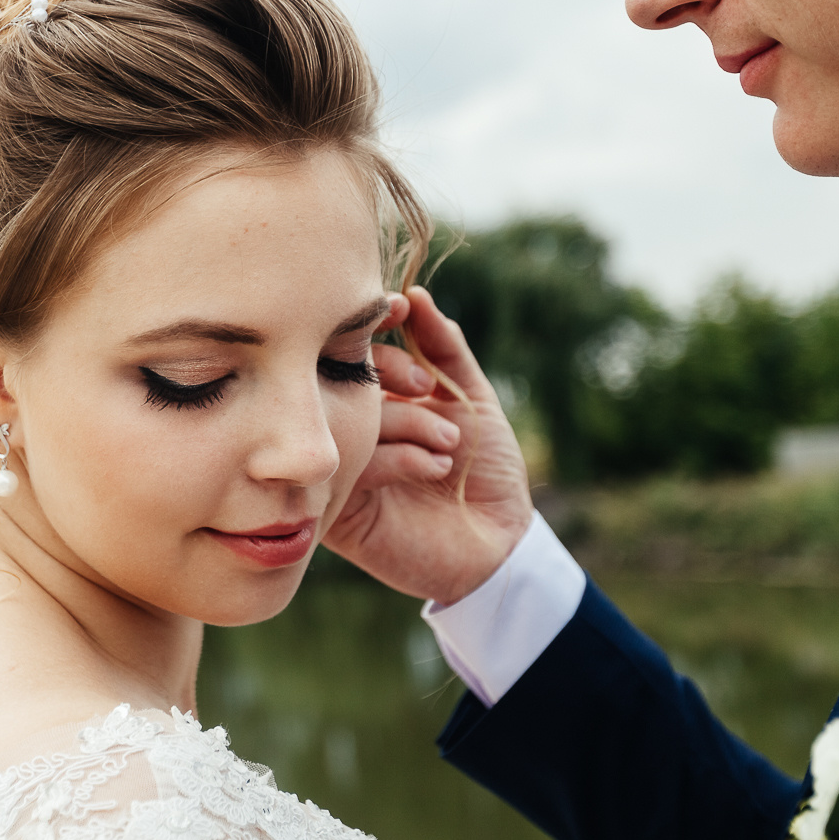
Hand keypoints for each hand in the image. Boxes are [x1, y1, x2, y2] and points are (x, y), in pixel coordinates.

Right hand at [323, 286, 532, 604]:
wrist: (500, 544)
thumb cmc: (485, 471)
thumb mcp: (471, 399)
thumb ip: (445, 347)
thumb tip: (414, 295)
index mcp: (371, 401)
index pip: (349, 348)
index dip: (372, 326)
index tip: (401, 313)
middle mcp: (348, 431)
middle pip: (340, 378)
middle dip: (391, 372)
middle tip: (432, 390)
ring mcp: (339, 468)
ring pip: (350, 420)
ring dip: (410, 422)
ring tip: (450, 444)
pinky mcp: (338, 510)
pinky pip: (354, 465)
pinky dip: (402, 457)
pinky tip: (436, 467)